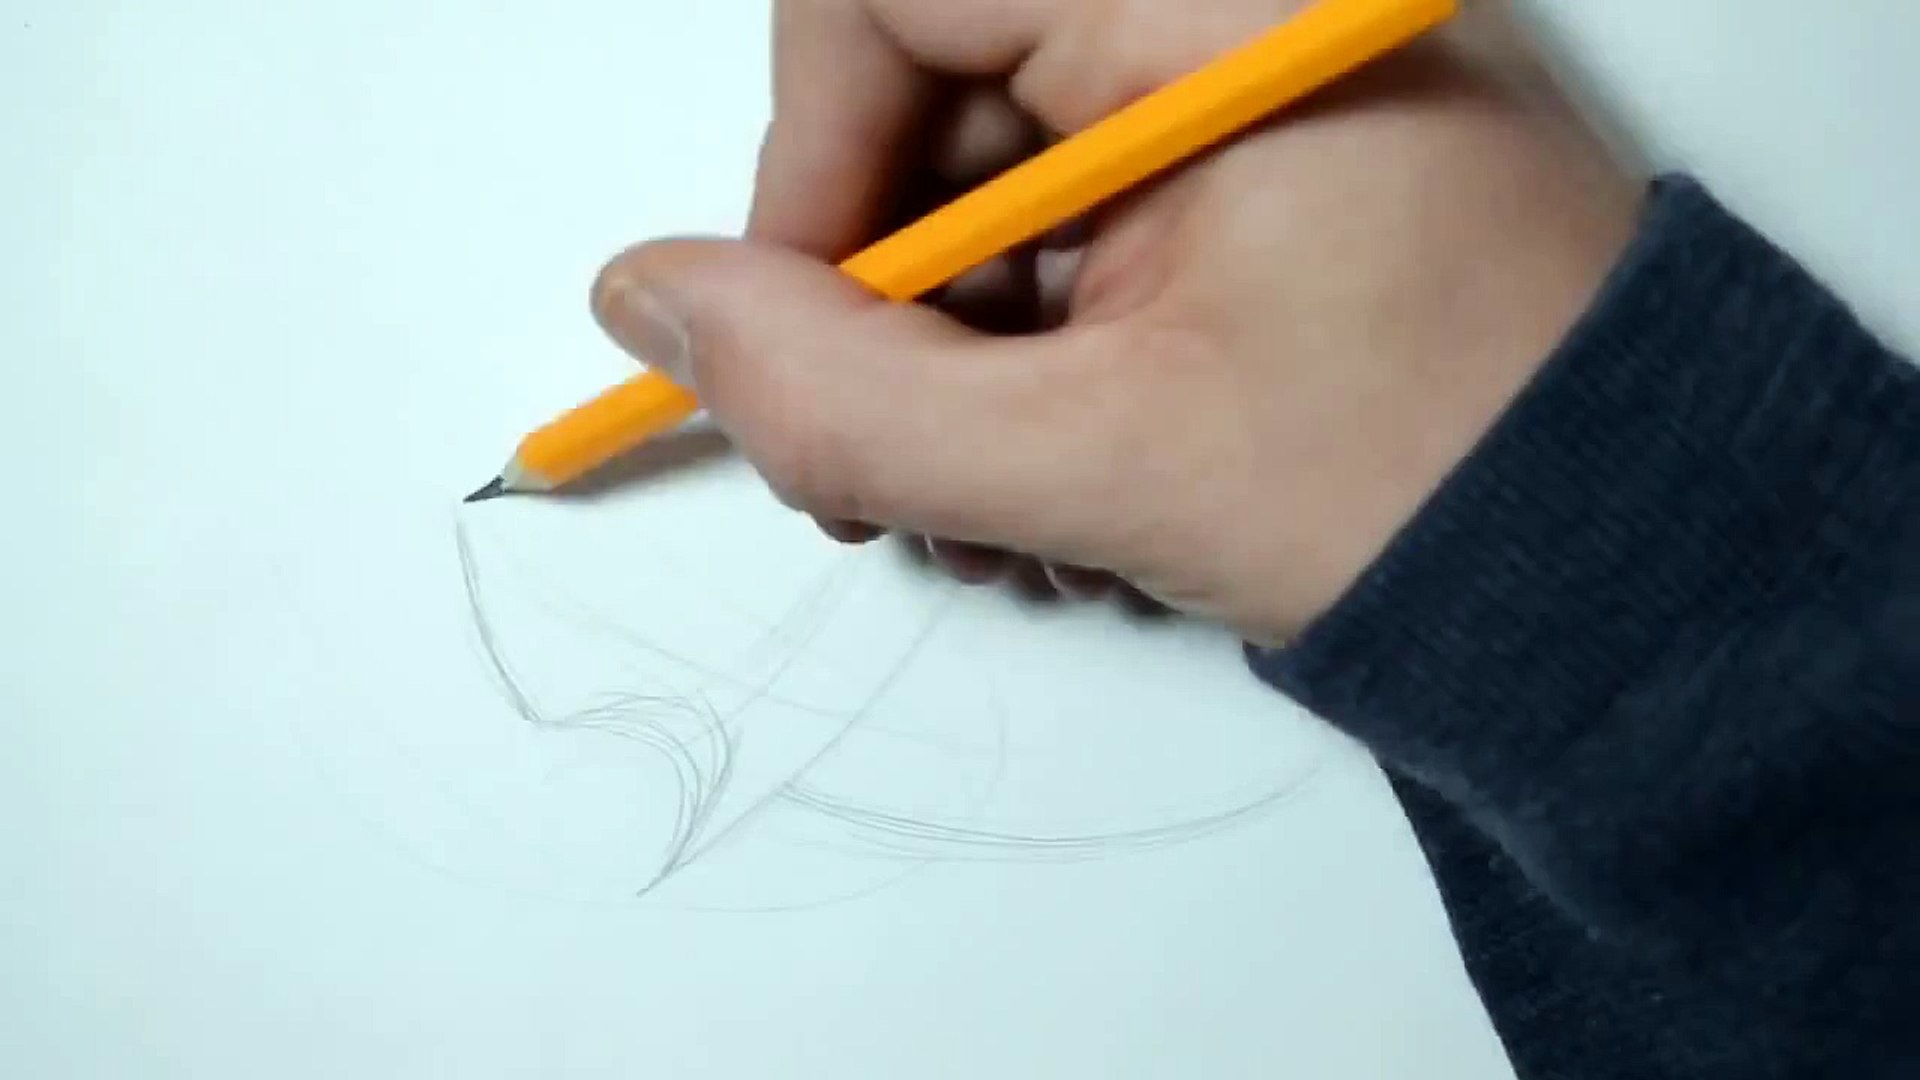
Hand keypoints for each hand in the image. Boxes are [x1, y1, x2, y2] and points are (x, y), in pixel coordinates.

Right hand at [591, 0, 1641, 642]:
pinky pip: (1087, 212)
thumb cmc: (1437, 492)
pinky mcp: (1269, 150)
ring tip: (999, 513)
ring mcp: (1259, 75)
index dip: (808, 153)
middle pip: (944, 84)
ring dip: (957, 352)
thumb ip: (842, 395)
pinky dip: (1039, 343)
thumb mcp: (1103, 461)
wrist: (1641, 567)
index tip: (798, 322)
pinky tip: (1058, 473)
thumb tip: (646, 301)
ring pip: (1004, 170)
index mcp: (1226, 6)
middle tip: (884, 471)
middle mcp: (1244, 4)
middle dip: (883, 296)